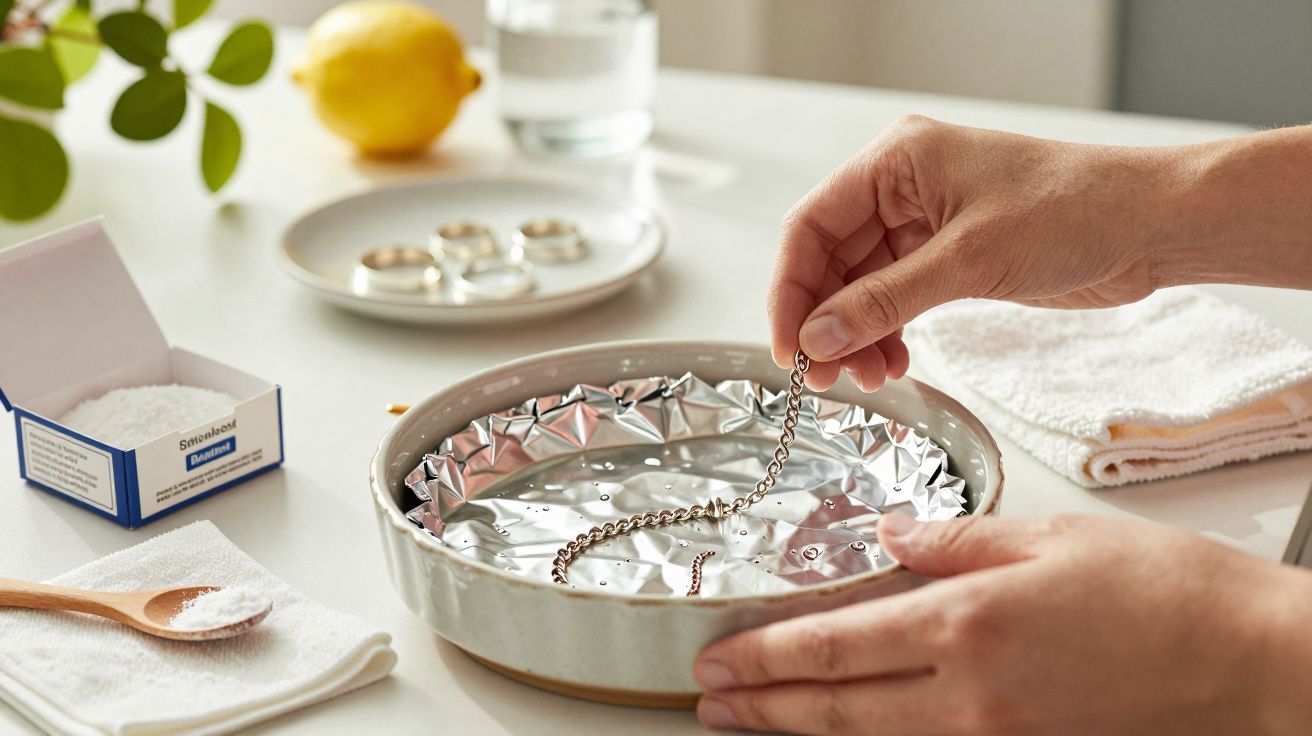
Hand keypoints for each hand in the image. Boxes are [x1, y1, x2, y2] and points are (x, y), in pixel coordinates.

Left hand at [694, 514, 1311, 734]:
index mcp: (965, 622)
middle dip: (763, 705)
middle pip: (838, 706)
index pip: (835, 646)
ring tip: (749, 722)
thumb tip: (887, 534)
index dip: (766, 655)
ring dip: (801, 732)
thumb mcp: (1044, 535)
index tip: (718, 656)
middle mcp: (968, 693)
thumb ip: (951, 538)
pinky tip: (842, 735)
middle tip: (709, 701)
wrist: (1245, 660)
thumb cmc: (1158, 589)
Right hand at [768, 115, 1181, 390]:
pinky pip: (894, 298)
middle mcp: (902, 187)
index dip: (791, 289)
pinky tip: (895, 364)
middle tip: (824, 376)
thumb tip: (819, 337)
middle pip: (830, 259)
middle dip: (826, 320)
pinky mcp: (948, 255)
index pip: (811, 225)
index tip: (789, 346)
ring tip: (869, 379)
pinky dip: (887, 332)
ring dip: (857, 334)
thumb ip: (886, 301)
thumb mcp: (968, 260)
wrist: (1150, 225)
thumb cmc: (1074, 211)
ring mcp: (924, 222)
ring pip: (861, 285)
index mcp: (896, 160)